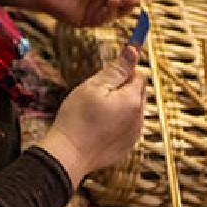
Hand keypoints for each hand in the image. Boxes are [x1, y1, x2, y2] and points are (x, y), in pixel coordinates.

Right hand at [37, 46, 146, 185]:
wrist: (68, 155)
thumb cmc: (77, 120)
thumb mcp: (93, 87)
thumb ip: (116, 69)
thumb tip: (134, 50)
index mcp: (132, 101)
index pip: (138, 75)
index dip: (125, 70)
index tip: (110, 71)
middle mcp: (138, 118)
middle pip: (137, 93)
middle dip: (122, 89)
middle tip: (98, 94)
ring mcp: (133, 135)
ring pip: (131, 111)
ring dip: (119, 107)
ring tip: (95, 113)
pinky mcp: (126, 147)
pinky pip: (126, 128)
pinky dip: (116, 124)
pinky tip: (97, 127)